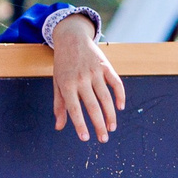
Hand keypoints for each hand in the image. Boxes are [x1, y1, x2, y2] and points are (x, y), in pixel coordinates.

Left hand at [48, 17, 125, 142]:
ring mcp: (95, 72)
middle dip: (99, 125)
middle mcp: (81, 79)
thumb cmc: (63, 64)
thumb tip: (59, 127)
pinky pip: (116, 83)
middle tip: (103, 139)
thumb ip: (59, 105)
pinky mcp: (105, 66)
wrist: (71, 38)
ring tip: (111, 128)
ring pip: (106, 98)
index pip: (75, 109)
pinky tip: (120, 107)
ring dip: (110, 115)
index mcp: (67, 84)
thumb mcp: (57, 83)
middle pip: (93, 106)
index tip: (85, 138)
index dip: (80, 125)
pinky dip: (120, 96)